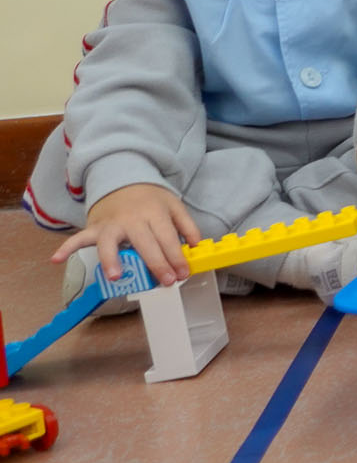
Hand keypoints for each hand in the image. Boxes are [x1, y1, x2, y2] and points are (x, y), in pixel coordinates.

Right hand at [50, 182, 198, 288]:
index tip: (183, 273)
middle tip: (165, 281)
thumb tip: (196, 247)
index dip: (176, 257)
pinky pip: (78, 237)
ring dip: (111, 259)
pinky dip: (66, 248)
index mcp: (155, 213)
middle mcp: (133, 219)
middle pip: (144, 243)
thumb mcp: (174, 206)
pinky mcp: (95, 228)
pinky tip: (56, 260)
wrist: (123, 181)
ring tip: (116, 276)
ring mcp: (111, 224)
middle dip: (156, 263)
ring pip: (110, 242)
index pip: (168, 237)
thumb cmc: (151, 200)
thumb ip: (188, 226)